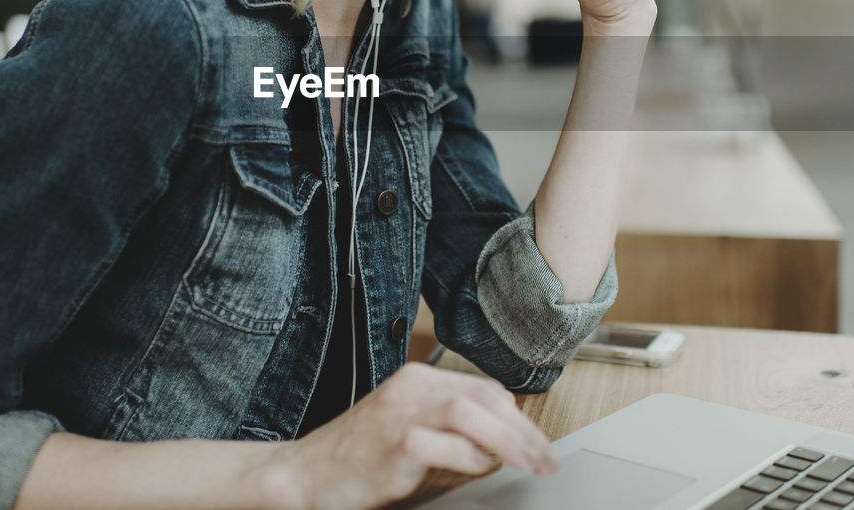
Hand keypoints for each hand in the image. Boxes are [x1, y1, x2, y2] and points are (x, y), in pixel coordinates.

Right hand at [268, 362, 558, 509]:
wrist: (306, 473)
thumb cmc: (358, 456)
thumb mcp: (407, 425)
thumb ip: (448, 420)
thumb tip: (502, 431)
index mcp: (416, 379)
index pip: (484, 387)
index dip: (518, 416)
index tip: (539, 441)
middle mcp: (410, 389)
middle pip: (484, 397)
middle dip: (524, 430)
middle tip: (547, 459)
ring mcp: (399, 415)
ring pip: (469, 413)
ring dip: (508, 441)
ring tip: (529, 464)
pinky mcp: (392, 445)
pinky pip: (444, 445)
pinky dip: (469, 458)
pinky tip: (476, 469)